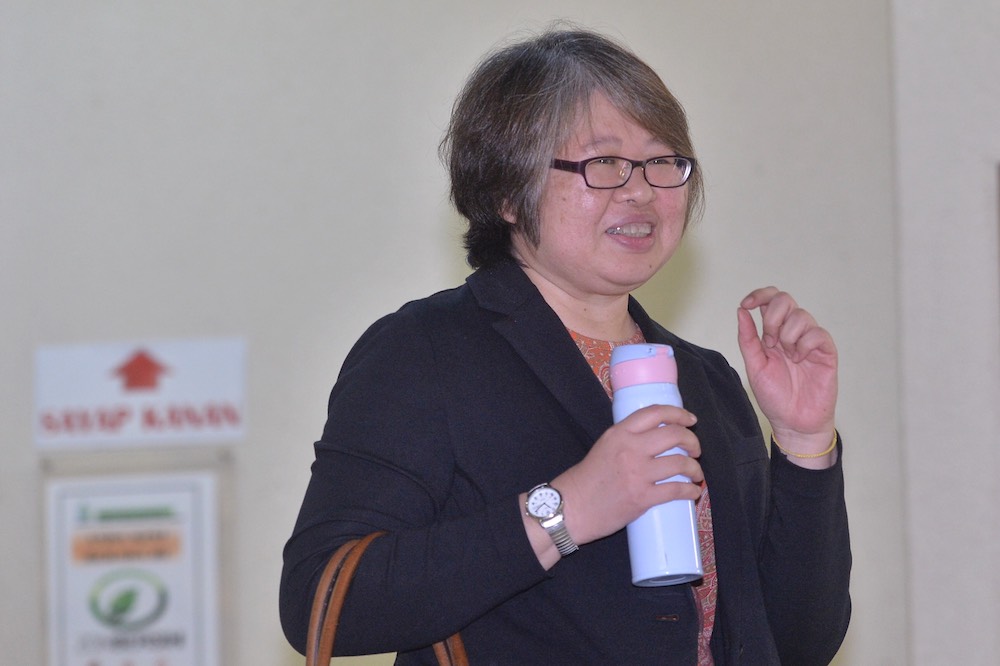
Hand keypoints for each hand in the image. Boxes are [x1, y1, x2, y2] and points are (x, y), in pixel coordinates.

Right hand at [549, 404, 702, 548]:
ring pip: (681, 463)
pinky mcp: (643, 498)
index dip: (678, 413)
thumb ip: (627, 440)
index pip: (655, 412)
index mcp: (619, 433)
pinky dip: (690, 490)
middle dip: (692, 441)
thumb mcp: (603, 447)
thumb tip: (655, 439)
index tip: (690, 420)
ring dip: (695, 468)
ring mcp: (637, 473)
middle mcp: (630, 449)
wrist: (571, 509)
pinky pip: (677, 490)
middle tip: (695, 449)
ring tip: (695, 473)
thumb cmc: (586, 480)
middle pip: (674, 435)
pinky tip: (693, 492)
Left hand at [737, 287, 837, 459]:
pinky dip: (804, 344)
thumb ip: (747, 338)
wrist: (793, 422)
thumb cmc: (774, 396)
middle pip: (785, 299)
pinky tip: (800, 360)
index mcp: (773, 333)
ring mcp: (810, 341)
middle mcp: (792, 332)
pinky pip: (817, 333)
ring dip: (787, 335)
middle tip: (770, 343)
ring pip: (801, 315)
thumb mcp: (754, 365)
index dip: (759, 295)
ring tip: (788, 357)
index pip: (770, 299)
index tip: (747, 304)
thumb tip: (741, 311)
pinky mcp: (826, 352)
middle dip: (773, 318)